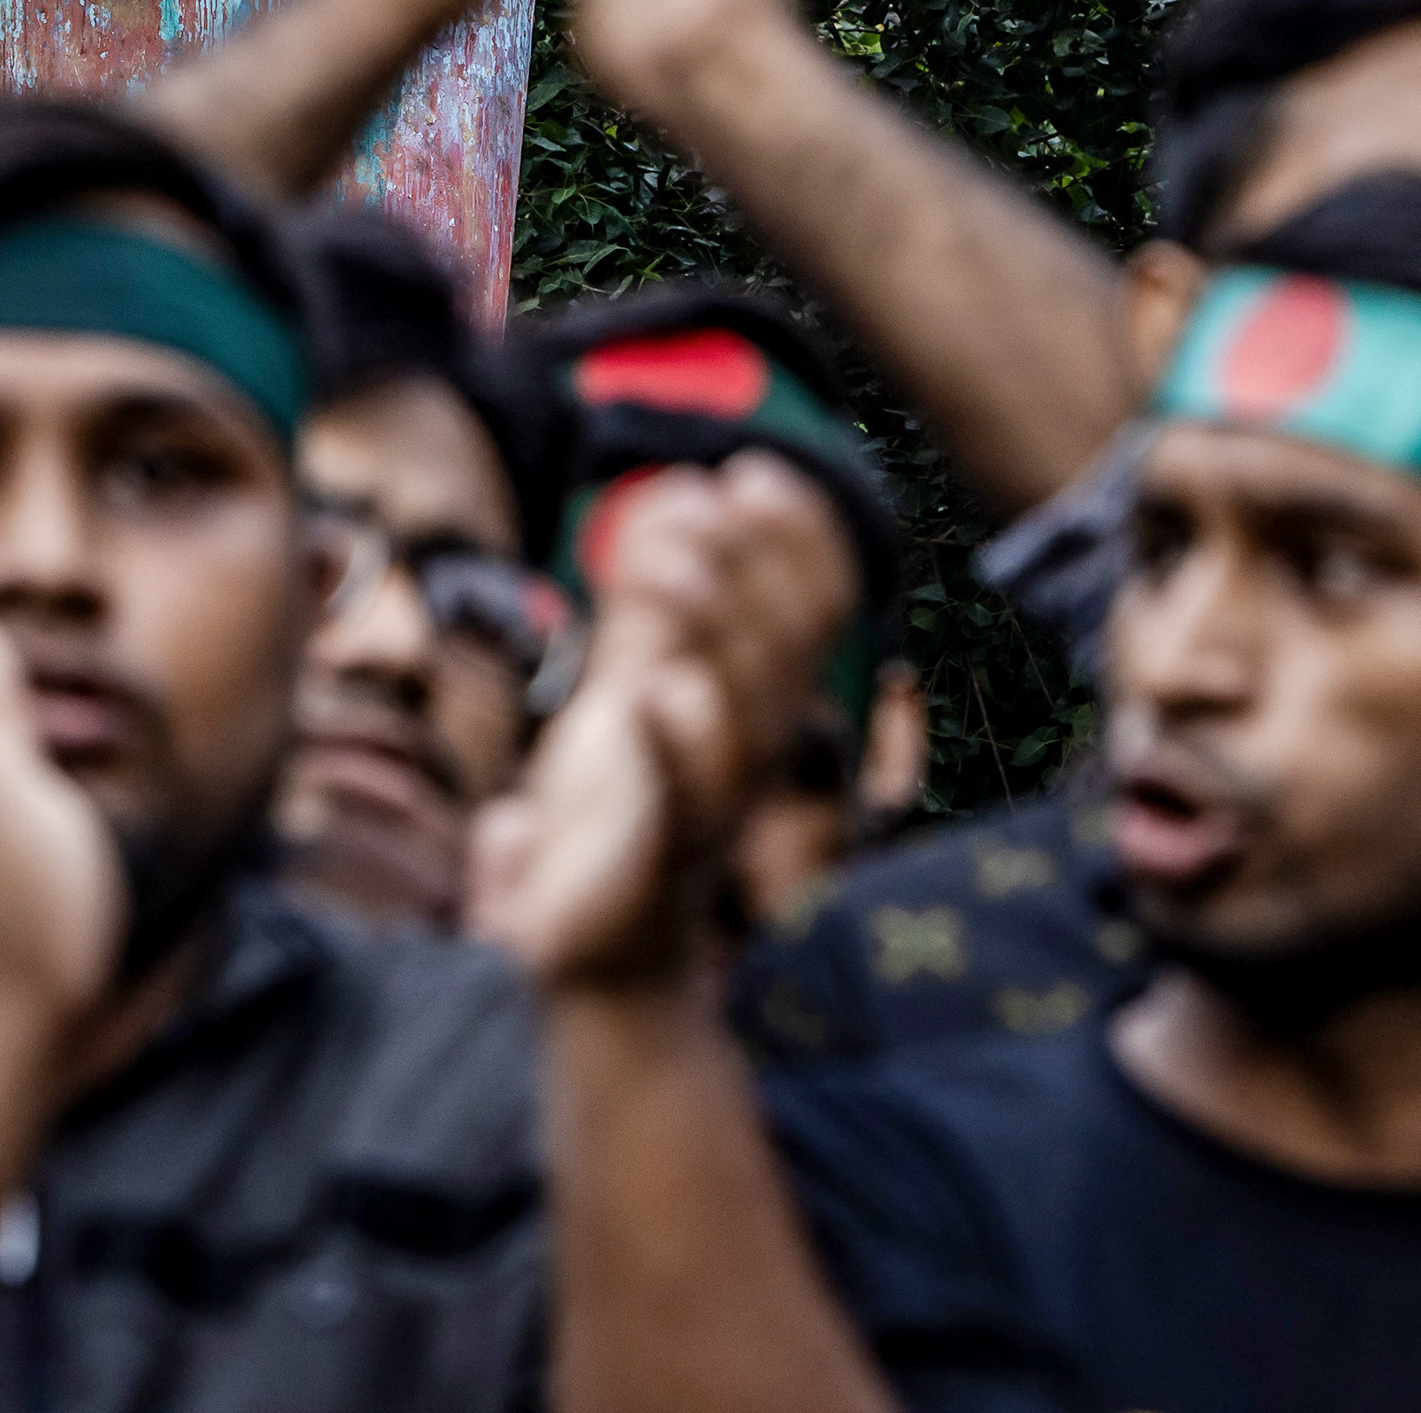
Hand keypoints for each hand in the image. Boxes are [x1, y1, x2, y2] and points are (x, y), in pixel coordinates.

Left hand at [471, 457, 853, 988]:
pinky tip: (644, 692)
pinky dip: (668, 744)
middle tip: (697, 500)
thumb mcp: (638, 680)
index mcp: (760, 706)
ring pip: (742, 712)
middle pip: (785, 648)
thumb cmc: (622, 805)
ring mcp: (713, 804)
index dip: (795, 537)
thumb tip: (680, 495)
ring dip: (709, 632)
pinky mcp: (658, 854)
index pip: (815, 612)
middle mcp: (756, 752)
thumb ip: (658, 601)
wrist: (604, 951)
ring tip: (665, 567)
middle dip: (748, 564)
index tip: (751, 469)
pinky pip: (677, 796)